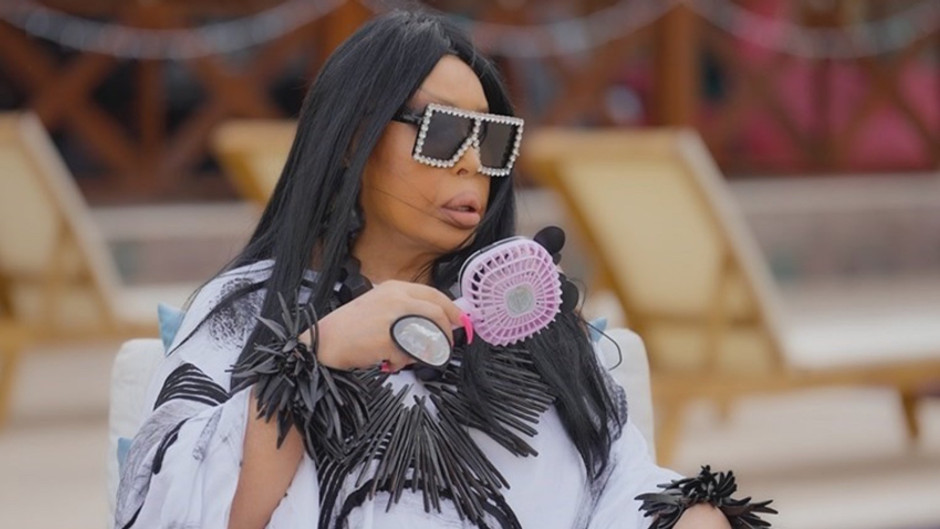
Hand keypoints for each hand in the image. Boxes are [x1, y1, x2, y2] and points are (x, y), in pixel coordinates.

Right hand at [309, 280, 463, 371]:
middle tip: (445, 348)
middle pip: (438, 314)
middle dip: (446, 334)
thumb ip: (406, 310)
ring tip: (405, 357)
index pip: (435, 294)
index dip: (451, 310)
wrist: (324, 341)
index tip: (460, 322)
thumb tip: (436, 322)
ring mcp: (394, 317)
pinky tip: (388, 361)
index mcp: (395, 288)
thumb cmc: (350, 328)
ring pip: (428, 336)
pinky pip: (411, 354)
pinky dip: (402, 362)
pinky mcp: (390, 338)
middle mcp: (397, 298)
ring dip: (422, 352)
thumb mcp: (379, 306)